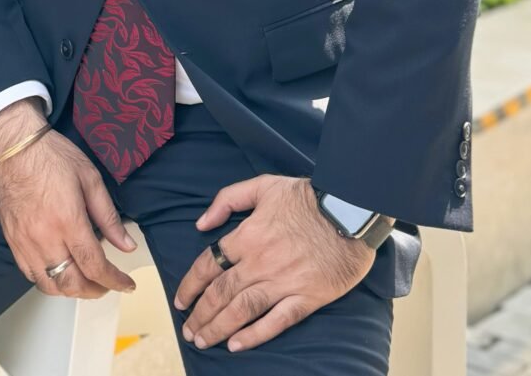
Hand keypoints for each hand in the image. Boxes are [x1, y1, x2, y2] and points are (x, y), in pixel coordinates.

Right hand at [0, 99, 136, 299]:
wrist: (13, 146)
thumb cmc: (52, 155)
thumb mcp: (90, 178)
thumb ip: (108, 216)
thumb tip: (126, 244)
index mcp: (67, 220)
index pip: (94, 265)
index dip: (114, 280)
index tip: (126, 284)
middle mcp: (44, 238)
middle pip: (71, 283)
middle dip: (94, 291)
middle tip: (107, 284)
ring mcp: (24, 243)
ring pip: (49, 285)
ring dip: (71, 289)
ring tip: (86, 280)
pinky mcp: (12, 242)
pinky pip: (30, 274)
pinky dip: (49, 280)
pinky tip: (60, 269)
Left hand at [174, 175, 376, 351]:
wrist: (350, 210)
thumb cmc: (307, 196)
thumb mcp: (264, 185)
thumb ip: (228, 199)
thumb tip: (201, 223)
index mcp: (248, 236)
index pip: (208, 265)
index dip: (190, 285)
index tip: (181, 301)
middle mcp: (260, 262)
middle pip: (221, 293)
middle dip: (200, 314)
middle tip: (188, 331)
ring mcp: (283, 282)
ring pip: (242, 310)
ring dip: (218, 328)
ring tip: (203, 341)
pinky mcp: (306, 298)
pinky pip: (276, 321)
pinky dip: (254, 335)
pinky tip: (236, 345)